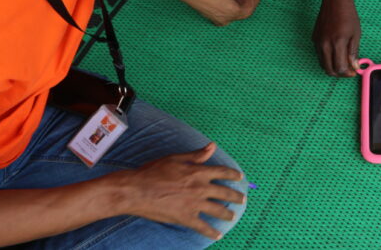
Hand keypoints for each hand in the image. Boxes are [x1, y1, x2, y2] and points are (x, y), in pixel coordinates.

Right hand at [112, 143, 244, 239]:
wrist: (137, 190)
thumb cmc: (153, 171)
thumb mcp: (176, 158)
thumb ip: (196, 155)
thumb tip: (212, 146)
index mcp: (198, 172)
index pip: (221, 172)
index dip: (233, 175)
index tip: (240, 177)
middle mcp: (199, 188)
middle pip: (224, 193)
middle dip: (236, 196)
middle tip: (243, 199)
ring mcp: (194, 204)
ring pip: (217, 210)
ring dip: (227, 214)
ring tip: (233, 216)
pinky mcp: (185, 218)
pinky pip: (202, 226)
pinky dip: (211, 231)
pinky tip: (218, 235)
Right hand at [313, 0, 360, 76]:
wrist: (335, 0)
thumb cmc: (348, 15)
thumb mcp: (356, 34)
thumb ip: (353, 52)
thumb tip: (354, 66)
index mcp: (338, 43)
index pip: (339, 67)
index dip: (347, 73)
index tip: (353, 72)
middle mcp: (325, 44)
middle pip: (328, 69)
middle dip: (339, 73)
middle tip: (347, 71)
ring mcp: (318, 41)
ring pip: (323, 63)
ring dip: (332, 66)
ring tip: (343, 62)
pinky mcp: (314, 38)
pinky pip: (320, 54)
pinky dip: (327, 58)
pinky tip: (336, 52)